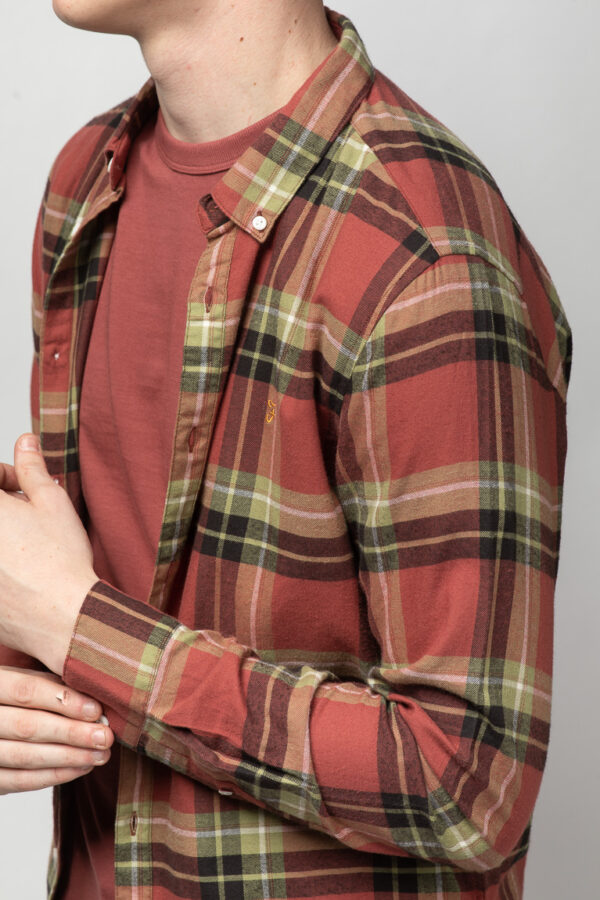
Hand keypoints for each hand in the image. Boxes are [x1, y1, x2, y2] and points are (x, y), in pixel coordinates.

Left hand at [0, 435, 97, 673]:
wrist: (62, 617)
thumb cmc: (60, 561)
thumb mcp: (52, 502)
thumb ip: (32, 468)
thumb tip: (25, 441)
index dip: (9, 476)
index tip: (26, 490)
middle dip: (5, 509)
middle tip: (25, 519)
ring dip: (4, 539)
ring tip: (19, 548)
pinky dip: (1, 566)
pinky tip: (14, 574)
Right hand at [0, 667, 113, 793]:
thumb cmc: (11, 695)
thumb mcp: (23, 678)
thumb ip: (52, 685)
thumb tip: (93, 703)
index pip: (26, 691)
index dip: (63, 701)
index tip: (95, 711)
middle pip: (27, 726)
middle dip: (71, 733)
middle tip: (104, 737)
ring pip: (24, 757)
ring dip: (68, 757)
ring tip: (99, 754)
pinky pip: (18, 781)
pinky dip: (53, 776)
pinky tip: (80, 768)